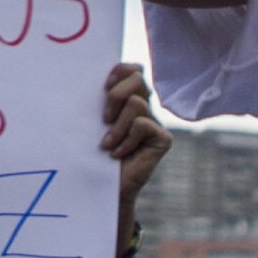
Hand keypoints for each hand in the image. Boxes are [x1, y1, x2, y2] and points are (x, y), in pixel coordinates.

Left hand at [100, 61, 168, 235]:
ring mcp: (155, 123)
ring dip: (117, 126)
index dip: (121, 70)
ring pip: (136, 103)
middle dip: (116, 95)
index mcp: (129, 99)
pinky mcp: (163, 139)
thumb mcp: (94, 123)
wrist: (103, 187)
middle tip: (104, 118)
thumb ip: (101, 101)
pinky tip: (118, 154)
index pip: (133, 70)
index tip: (104, 85)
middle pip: (138, 79)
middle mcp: (145, 108)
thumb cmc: (94, 153)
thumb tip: (95, 79)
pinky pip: (142, 125)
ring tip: (107, 143)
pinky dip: (126, 140)